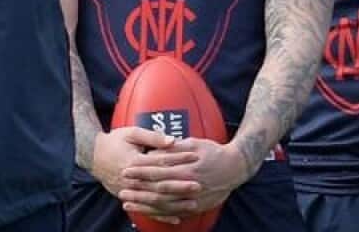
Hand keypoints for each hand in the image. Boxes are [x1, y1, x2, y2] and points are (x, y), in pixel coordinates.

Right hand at [89, 127, 198, 223]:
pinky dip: (163, 216)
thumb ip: (152, 137)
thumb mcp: (131, 133)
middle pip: (160, 185)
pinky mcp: (129, 198)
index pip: (161, 161)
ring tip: (193, 203)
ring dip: (175, 203)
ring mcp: (130, 191)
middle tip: (198, 185)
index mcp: (134, 162)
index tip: (195, 156)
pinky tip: (177, 218)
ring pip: (156, 201)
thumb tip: (173, 141)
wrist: (93, 155)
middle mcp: (133, 179)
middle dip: (180, 186)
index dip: (179, 159)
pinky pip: (148, 210)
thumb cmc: (114, 142)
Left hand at [120, 138, 249, 219]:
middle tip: (122, 190)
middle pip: (159, 190)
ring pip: (166, 205)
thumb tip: (152, 152)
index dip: (141, 172)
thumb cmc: (213, 152)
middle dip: (139, 191)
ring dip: (145, 205)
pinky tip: (147, 212)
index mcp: (188, 168)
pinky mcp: (197, 207)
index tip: (126, 171)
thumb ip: (172, 149)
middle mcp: (191, 186)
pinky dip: (160, 214)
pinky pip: (175, 212)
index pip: (159, 171)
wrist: (236, 168)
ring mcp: (195, 199)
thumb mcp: (193, 144)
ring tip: (128, 203)